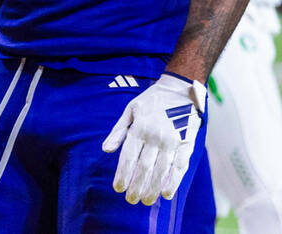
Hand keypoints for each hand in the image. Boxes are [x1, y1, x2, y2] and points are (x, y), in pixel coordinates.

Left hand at [101, 73, 205, 205]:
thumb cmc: (150, 102)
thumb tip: (105, 150)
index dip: (122, 174)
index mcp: (139, 128)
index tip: (118, 188)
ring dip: (153, 187)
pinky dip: (173, 181)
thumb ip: (118, 131)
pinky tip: (166, 193)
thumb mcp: (130, 110)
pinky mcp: (186, 144)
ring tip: (146, 200)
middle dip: (136, 186)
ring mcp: (172, 141)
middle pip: (144, 167)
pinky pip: (180, 166)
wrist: (179, 91)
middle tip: (131, 200)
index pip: (128, 157)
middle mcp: (155, 137)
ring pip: (161, 170)